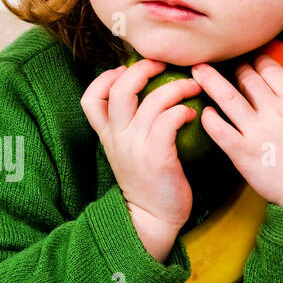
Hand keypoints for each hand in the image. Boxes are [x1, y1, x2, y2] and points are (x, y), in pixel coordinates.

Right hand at [81, 59, 199, 258]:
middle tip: (164, 64)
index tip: (125, 71)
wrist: (151, 219)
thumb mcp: (127, 154)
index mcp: (107, 136)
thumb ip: (129, 129)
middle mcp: (118, 138)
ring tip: (192, 86)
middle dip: (143, 68)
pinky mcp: (158, 157)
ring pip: (151, 100)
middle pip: (120, 89)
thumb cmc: (147, 183)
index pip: (90, 99)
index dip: (105, 78)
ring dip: (176, 87)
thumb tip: (145, 100)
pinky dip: (182, 110)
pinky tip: (192, 114)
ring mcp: (136, 147)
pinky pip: (168, 120)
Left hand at [189, 54, 282, 207]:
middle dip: (236, 69)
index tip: (253, 60)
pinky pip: (219, 131)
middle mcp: (274, 113)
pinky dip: (209, 119)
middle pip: (247, 78)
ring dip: (210, 81)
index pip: (271, 70)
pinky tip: (204, 112)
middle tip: (227, 67)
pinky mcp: (242, 153)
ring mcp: (256, 132)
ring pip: (227, 98)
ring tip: (197, 70)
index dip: (260, 61)